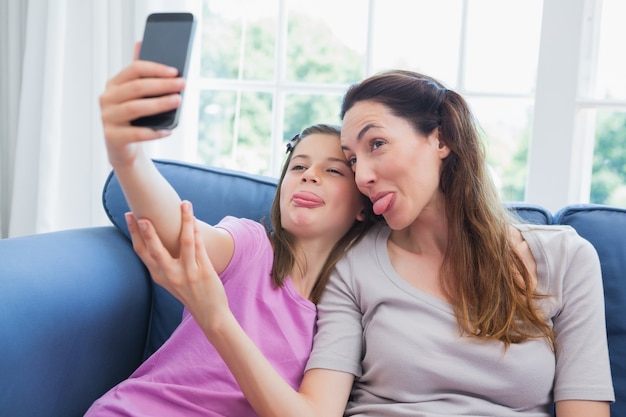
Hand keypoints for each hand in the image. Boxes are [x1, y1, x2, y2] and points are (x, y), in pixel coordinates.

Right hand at [100, 42, 184, 166]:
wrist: (122, 147)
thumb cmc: (134, 118)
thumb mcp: (137, 96)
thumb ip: (141, 74)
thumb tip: (141, 43)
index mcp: (114, 84)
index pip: (134, 69)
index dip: (155, 69)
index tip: (175, 71)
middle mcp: (107, 98)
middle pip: (136, 87)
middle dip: (162, 85)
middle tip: (182, 84)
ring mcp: (108, 118)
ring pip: (135, 108)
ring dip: (159, 104)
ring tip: (177, 101)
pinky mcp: (112, 137)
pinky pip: (136, 133)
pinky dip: (154, 132)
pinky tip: (168, 130)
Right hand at [126, 201, 229, 328]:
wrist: (210, 314)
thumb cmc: (190, 293)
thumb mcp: (171, 281)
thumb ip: (164, 264)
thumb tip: (157, 237)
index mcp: (159, 276)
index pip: (142, 252)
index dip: (134, 234)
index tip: (129, 216)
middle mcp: (170, 275)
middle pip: (156, 250)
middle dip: (149, 232)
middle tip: (143, 215)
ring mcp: (188, 273)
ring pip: (184, 242)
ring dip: (185, 221)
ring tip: (184, 204)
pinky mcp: (204, 272)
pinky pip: (200, 247)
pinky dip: (197, 232)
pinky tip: (195, 220)